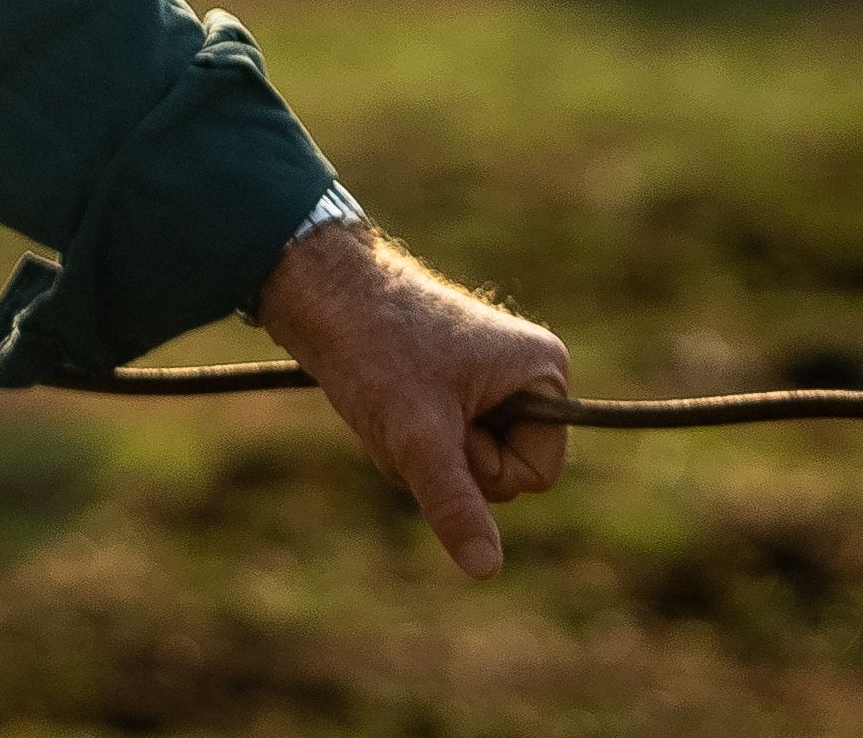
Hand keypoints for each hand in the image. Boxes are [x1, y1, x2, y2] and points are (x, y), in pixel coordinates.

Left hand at [248, 221, 568, 576]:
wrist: (317, 292)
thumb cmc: (374, 349)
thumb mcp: (418, 435)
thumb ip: (455, 502)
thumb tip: (487, 570)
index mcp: (545, 375)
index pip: (535, 477)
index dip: (482, 468)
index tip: (441, 421)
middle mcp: (525, 378)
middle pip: (497, 476)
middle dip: (442, 460)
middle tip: (404, 408)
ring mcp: (486, 383)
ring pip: (459, 467)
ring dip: (413, 452)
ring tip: (386, 400)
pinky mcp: (449, 388)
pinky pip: (435, 448)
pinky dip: (400, 440)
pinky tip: (378, 401)